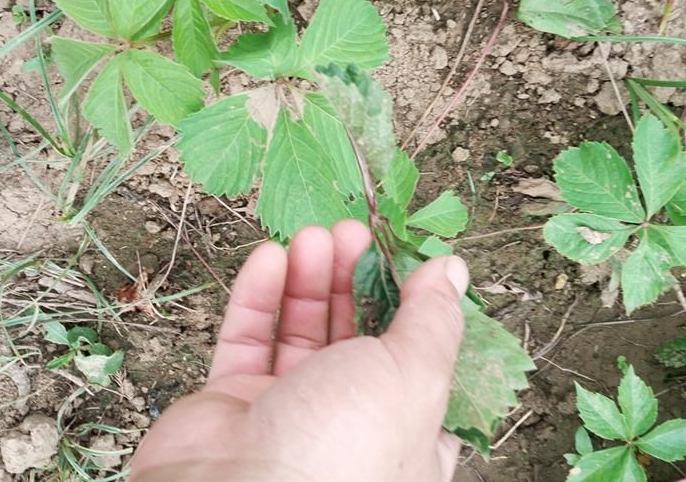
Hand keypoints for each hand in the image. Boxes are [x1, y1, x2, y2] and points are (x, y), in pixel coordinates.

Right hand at [130, 220, 468, 481]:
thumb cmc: (341, 451)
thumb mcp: (412, 377)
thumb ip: (432, 320)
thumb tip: (450, 272)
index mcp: (407, 436)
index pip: (418, 360)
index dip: (413, 306)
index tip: (406, 257)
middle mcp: (349, 425)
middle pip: (357, 336)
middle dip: (356, 279)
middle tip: (352, 232)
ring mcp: (288, 413)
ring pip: (301, 332)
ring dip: (309, 279)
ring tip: (315, 235)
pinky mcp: (234, 403)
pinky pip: (248, 340)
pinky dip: (259, 297)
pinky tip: (271, 257)